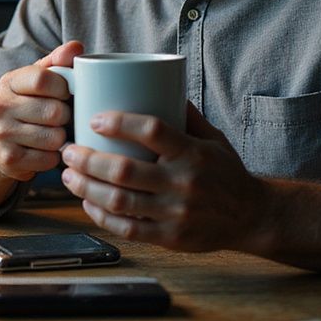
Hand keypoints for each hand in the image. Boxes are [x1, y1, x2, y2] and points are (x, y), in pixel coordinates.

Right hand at [0, 40, 83, 181]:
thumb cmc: (24, 106)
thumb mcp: (35, 80)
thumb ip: (57, 62)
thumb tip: (77, 47)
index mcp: (9, 82)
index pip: (44, 79)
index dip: (64, 87)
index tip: (66, 93)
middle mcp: (0, 106)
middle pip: (54, 111)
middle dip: (65, 116)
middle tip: (61, 117)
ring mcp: (2, 134)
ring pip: (55, 138)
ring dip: (61, 138)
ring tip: (52, 133)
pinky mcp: (9, 159)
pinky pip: (49, 159)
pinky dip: (53, 157)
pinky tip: (44, 150)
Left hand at [59, 102, 268, 252]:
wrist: (251, 216)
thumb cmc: (226, 172)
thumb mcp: (212, 138)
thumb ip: (184, 114)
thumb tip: (155, 81)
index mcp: (192, 153)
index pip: (152, 131)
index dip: (119, 123)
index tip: (94, 119)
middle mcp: (184, 183)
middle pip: (124, 170)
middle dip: (87, 159)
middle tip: (68, 150)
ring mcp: (176, 213)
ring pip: (119, 201)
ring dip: (86, 187)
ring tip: (68, 175)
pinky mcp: (171, 238)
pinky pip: (128, 228)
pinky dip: (101, 216)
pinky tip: (87, 203)